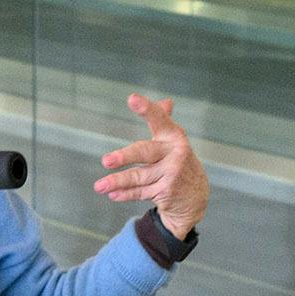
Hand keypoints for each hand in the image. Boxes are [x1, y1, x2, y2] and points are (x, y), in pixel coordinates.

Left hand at [95, 93, 207, 237]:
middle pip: (145, 152)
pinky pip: (140, 192)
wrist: (195, 196)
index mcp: (174, 136)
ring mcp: (171, 175)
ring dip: (117, 181)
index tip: (132, 99)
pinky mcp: (166, 192)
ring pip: (139, 176)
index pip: (159, 120)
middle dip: (125, 157)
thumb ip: (164, 120)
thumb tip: (167, 101)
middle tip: (106, 161)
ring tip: (99, 186)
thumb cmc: (176, 161)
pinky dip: (125, 193)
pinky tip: (112, 194)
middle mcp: (175, 154)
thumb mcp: (173, 141)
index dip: (147, 109)